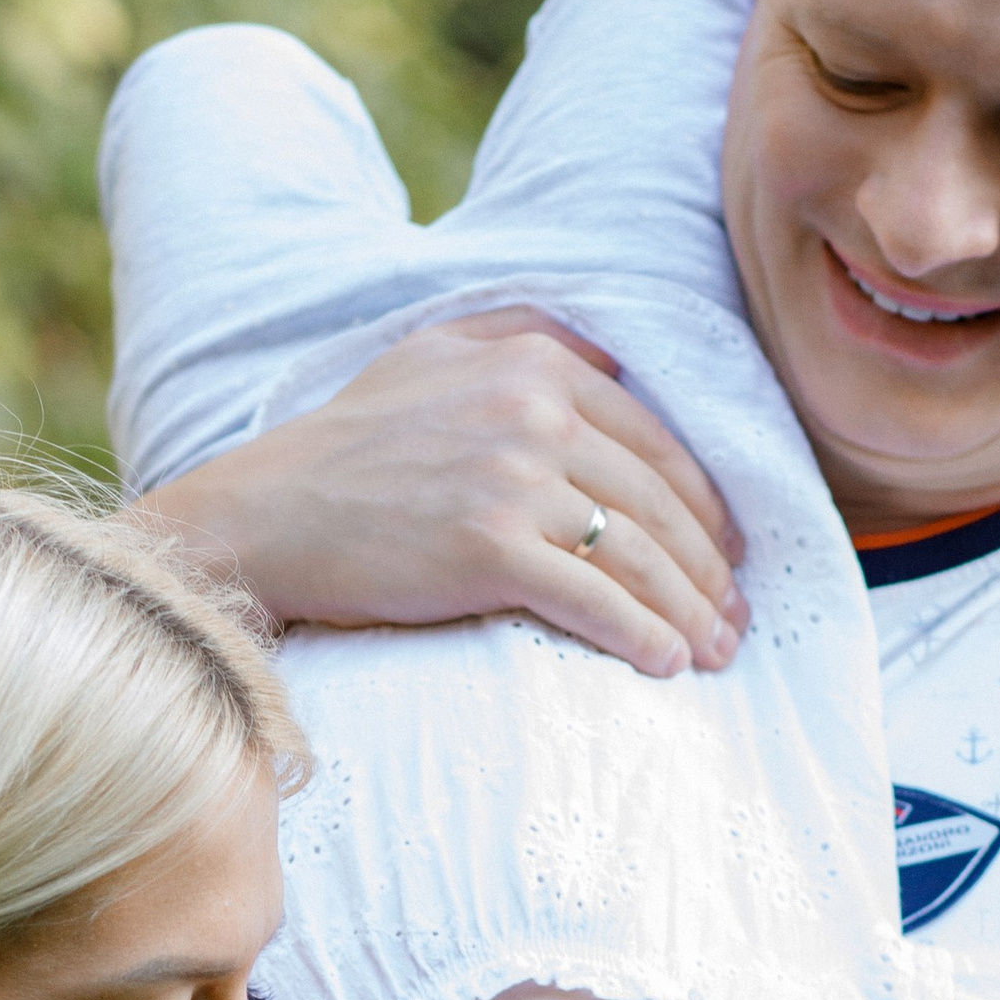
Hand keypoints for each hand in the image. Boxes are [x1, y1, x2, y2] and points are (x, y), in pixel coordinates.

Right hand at [145, 308, 745, 678]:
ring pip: (638, 555)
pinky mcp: (491, 550)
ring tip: (714, 652)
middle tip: (735, 618)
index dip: (705, 507)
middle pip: (659, 503)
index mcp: (532, 362)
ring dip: (690, 613)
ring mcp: (514, 482)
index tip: (727, 554)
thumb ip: (521, 337)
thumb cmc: (345, 443)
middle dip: (709, 570)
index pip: (655, 442)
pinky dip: (642, 636)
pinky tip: (666, 663)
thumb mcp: (431, 353)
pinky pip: (595, 599)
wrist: (264, 514)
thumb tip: (610, 357)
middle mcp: (534, 413)